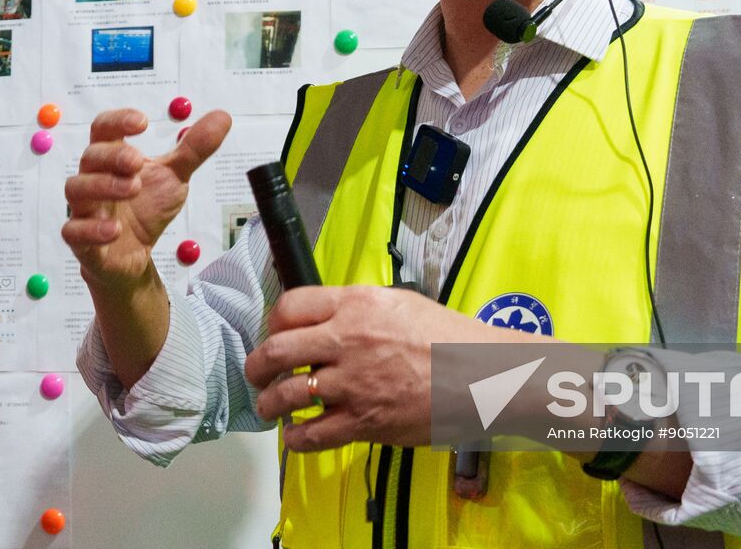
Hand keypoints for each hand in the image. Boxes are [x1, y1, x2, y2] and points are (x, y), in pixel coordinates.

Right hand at [61, 107, 230, 287]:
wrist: (134, 256)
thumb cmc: (146, 208)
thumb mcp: (175, 177)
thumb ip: (194, 149)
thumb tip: (223, 117)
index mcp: (112, 159)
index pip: (104, 130)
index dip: (118, 121)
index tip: (142, 121)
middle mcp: (93, 179)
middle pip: (89, 156)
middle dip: (112, 155)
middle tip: (137, 161)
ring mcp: (84, 210)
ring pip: (76, 189)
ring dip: (103, 186)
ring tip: (133, 188)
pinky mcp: (82, 241)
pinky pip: (73, 232)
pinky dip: (92, 229)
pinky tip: (115, 230)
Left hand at [246, 286, 495, 450]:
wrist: (483, 376)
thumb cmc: (449, 337)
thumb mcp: (400, 303)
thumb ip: (357, 309)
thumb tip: (325, 320)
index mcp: (357, 304)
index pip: (290, 306)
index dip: (273, 322)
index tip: (274, 334)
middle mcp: (347, 340)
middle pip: (275, 351)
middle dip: (256, 366)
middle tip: (256, 374)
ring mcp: (353, 384)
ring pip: (285, 395)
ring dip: (270, 403)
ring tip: (271, 407)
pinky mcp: (364, 423)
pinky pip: (311, 435)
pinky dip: (296, 437)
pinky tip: (297, 434)